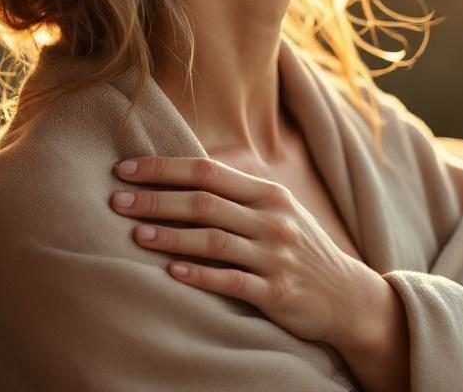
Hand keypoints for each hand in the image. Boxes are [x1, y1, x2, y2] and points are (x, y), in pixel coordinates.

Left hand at [109, 155, 375, 345]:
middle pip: (204, 203)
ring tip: (136, 236)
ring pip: (214, 240)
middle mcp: (273, 220)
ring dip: (171, 237)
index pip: (208, 172)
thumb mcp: (278, 212)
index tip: (125, 169)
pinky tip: (172, 273)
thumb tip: (180, 176)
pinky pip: (232, 281)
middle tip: (116, 201)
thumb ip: (238, 195)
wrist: (346, 295)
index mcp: (269, 194)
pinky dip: (200, 275)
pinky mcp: (277, 292)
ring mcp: (275, 256)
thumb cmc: (299, 249)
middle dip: (156, 200)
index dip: (164, 168)